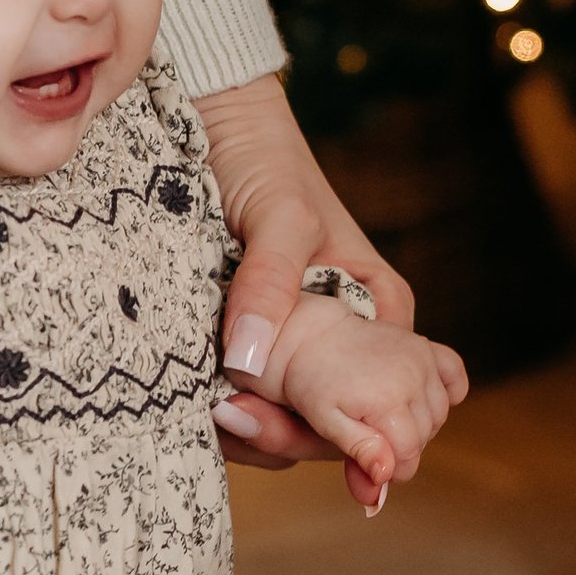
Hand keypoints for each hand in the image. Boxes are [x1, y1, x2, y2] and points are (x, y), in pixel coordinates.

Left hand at [192, 72, 414, 473]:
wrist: (217, 128)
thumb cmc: (267, 163)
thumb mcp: (279, 217)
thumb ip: (270, 283)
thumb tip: (248, 360)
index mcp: (378, 315)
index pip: (376, 400)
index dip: (349, 437)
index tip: (307, 446)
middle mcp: (343, 342)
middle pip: (330, 423)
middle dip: (284, 434)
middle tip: (227, 415)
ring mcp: (294, 351)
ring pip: (285, 421)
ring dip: (250, 429)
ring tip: (209, 409)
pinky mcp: (247, 349)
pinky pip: (246, 400)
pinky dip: (226, 410)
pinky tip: (197, 403)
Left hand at [266, 295, 469, 513]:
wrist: (312, 337)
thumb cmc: (313, 382)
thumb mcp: (326, 423)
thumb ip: (359, 450)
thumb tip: (385, 477)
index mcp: (386, 399)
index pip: (409, 453)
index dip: (392, 469)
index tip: (373, 469)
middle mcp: (411, 376)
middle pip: (426, 435)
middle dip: (402, 447)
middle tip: (372, 441)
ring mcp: (421, 358)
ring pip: (439, 412)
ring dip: (421, 424)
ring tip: (386, 419)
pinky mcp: (425, 346)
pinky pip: (454, 372)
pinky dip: (449, 390)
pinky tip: (423, 399)